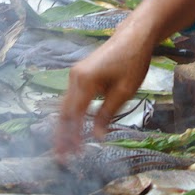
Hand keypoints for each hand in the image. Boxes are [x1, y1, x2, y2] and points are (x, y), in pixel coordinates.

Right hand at [55, 33, 154, 161]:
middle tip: (61, 158)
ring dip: (64, 127)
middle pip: (63, 112)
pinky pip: (71, 99)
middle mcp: (74, 78)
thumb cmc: (133, 62)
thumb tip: (97, 136)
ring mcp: (74, 75)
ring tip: (65, 148)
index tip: (74, 154)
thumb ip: (108, 114)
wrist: (133, 36)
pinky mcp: (79, 75)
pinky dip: (71, 116)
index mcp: (85, 81)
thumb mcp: (124, 92)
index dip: (73, 137)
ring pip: (65, 106)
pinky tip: (73, 129)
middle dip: (61, 136)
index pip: (74, 115)